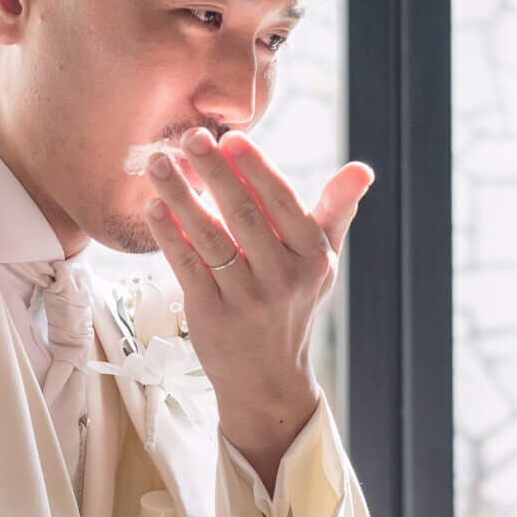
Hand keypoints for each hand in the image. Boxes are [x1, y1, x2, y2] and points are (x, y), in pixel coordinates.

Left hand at [143, 128, 373, 481]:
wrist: (268, 379)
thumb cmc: (293, 305)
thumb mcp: (323, 263)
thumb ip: (336, 212)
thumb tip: (362, 170)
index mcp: (312, 257)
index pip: (283, 203)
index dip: (256, 168)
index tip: (231, 137)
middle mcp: (283, 277)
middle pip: (244, 214)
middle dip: (216, 173)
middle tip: (190, 138)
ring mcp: (246, 299)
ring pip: (210, 238)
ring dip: (181, 197)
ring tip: (158, 164)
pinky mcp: (212, 315)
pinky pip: (187, 267)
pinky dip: (169, 236)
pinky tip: (153, 207)